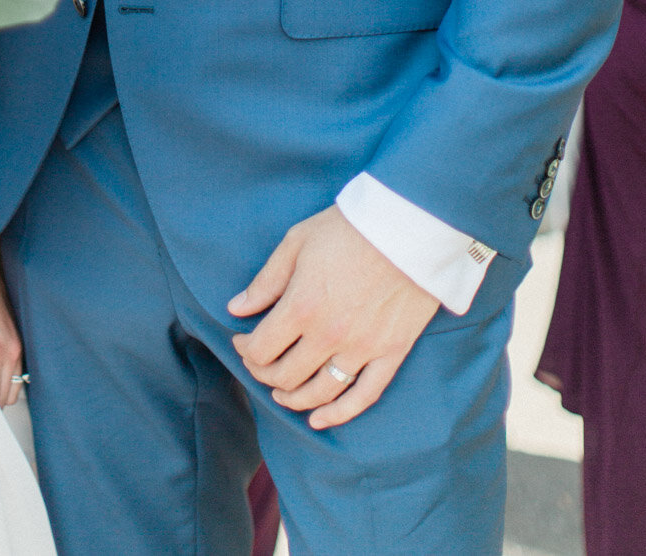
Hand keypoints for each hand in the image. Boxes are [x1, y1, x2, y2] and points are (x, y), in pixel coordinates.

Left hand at [228, 205, 438, 429]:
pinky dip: (339, 414)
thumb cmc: (349, 228)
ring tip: (282, 394)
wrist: (409, 226)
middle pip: (286, 375)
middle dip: (264, 373)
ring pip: (320, 392)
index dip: (245, 350)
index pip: (261, 348)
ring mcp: (363, 348)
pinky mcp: (391, 353)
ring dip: (294, 399)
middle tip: (259, 363)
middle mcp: (329, 335)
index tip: (242, 341)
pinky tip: (319, 420)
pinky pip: (363, 397)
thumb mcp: (297, 242)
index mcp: (302, 306)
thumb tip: (236, 308)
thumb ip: (266, 281)